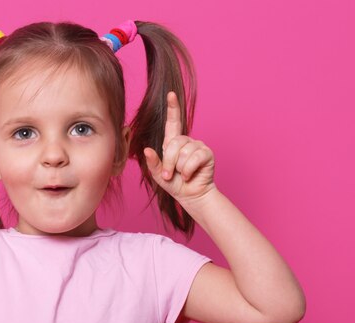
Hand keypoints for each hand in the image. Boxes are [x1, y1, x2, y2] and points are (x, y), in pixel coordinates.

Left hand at [143, 91, 216, 206]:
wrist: (190, 195)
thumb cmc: (174, 184)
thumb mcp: (158, 175)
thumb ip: (152, 163)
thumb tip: (146, 150)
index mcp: (173, 143)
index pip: (173, 122)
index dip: (173, 108)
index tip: (170, 94)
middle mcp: (186, 141)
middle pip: (174, 143)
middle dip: (169, 162)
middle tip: (169, 174)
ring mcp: (198, 146)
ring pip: (184, 152)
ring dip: (179, 168)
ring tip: (182, 175)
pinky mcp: (207, 154)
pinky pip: (195, 158)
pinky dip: (189, 170)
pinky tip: (190, 175)